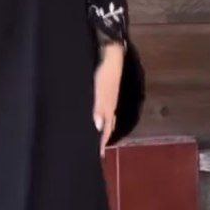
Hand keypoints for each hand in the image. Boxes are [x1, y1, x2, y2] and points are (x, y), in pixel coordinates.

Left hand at [93, 41, 124, 155]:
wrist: (113, 54)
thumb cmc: (104, 73)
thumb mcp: (100, 90)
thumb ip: (99, 108)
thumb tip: (99, 127)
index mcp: (108, 108)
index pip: (105, 130)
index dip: (101, 142)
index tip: (97, 155)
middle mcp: (110, 106)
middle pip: (107, 126)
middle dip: (102, 139)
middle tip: (97, 152)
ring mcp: (110, 99)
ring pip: (107, 119)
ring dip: (103, 130)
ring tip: (99, 140)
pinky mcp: (107, 93)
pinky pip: (106, 110)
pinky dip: (104, 118)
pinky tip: (100, 119)